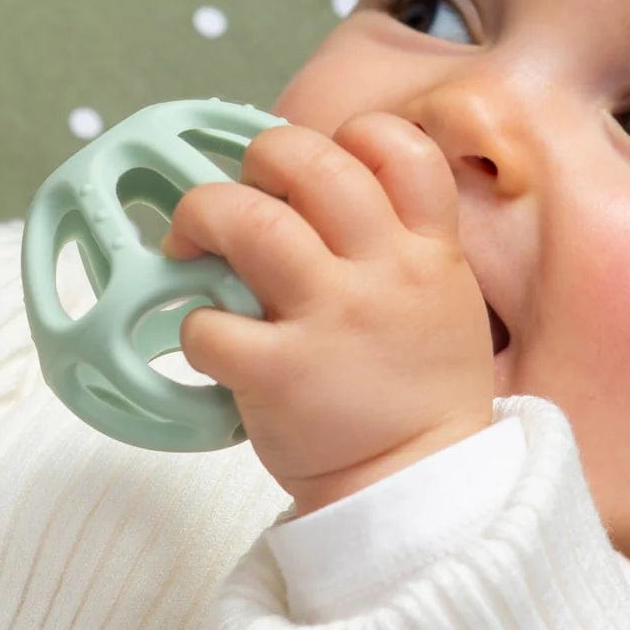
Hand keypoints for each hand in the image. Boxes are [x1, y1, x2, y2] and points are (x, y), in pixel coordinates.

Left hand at [162, 112, 495, 515]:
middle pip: (310, 163)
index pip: (397, 147)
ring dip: (202, 217)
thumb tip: (311, 200)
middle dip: (258, 160)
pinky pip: (208, 322)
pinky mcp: (281, 374)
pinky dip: (192, 325)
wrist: (418, 489)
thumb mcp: (442, 303)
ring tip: (187, 244)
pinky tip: (208, 340)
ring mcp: (331, 319)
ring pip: (247, 221)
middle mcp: (383, 271)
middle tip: (237, 196)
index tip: (317, 172)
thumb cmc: (418, 396)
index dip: (346, 139)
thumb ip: (397, 245)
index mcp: (428, 250)